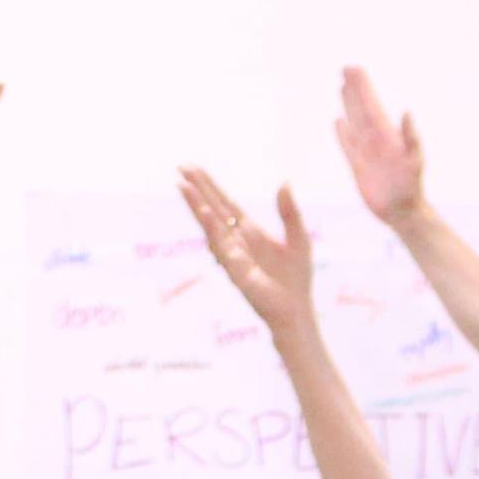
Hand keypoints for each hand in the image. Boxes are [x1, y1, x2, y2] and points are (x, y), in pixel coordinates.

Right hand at [178, 166, 315, 334]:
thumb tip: (284, 182)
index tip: (192, 169)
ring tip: (183, 184)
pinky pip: (220, 244)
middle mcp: (236, 241)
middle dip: (197, 189)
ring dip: (196, 205)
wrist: (296, 311)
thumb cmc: (296, 279)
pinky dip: (211, 227)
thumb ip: (289, 212)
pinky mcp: (234, 269)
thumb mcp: (298, 238)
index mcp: (249, 231)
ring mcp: (232, 254)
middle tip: (180, 167)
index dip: (209, 186)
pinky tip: (204, 211)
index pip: (224, 203)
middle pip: (212, 209)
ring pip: (210, 224)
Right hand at [335, 66, 426, 221]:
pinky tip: (337, 121)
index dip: (363, 86)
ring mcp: (366, 151)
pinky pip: (347, 145)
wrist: (403, 211)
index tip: (354, 68)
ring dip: (348, 104)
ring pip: (354, 122)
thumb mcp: (415, 160)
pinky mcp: (357, 166)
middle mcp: (376, 139)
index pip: (372, 103)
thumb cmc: (412, 186)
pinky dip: (341, 133)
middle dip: (354, 88)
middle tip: (346, 68)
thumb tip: (407, 111)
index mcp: (388, 134)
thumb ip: (411, 136)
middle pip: (361, 108)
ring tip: (341, 86)